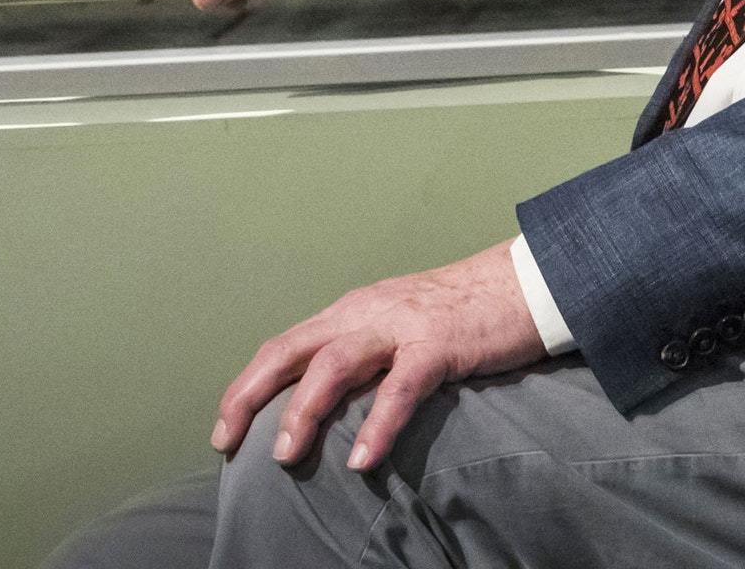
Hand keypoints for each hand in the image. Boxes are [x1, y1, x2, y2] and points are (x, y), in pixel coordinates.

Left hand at [212, 241, 544, 472]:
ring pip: (334, 365)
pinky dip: (377, 424)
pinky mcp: (438, 344)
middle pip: (289, 351)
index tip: (223, 429)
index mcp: (350, 313)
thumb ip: (363, 359)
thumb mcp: (396, 329)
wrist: (521, 283)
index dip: (246, 387)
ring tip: (286, 456)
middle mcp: (363, 314)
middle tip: (227, 441)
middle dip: (250, 395)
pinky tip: (361, 459)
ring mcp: (399, 326)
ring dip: (303, 411)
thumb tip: (327, 408)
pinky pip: (400, 387)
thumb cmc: (459, 315)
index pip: (282, 347)